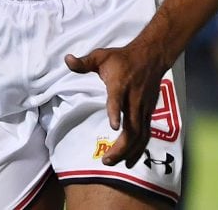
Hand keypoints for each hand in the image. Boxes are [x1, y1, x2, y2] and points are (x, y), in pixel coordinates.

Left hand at [65, 43, 166, 168]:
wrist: (151, 56)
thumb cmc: (122, 58)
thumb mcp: (101, 56)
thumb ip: (84, 62)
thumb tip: (66, 59)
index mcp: (120, 83)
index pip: (118, 98)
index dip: (116, 111)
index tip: (113, 126)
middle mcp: (133, 98)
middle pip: (132, 126)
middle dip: (121, 146)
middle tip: (106, 160)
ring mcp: (143, 107)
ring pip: (140, 135)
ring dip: (128, 152)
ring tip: (112, 162)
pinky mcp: (149, 113)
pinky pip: (146, 135)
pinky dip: (139, 150)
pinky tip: (129, 162)